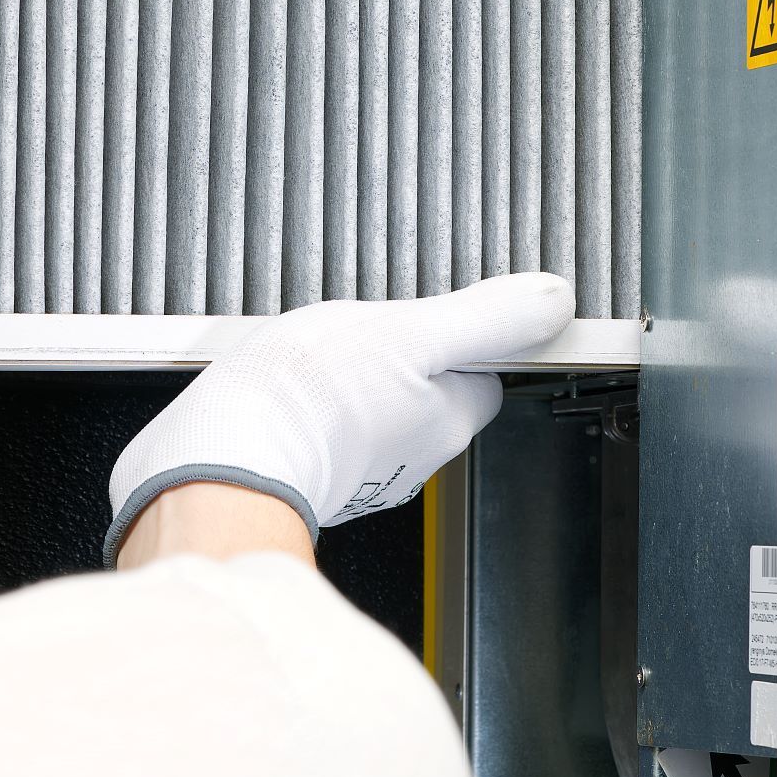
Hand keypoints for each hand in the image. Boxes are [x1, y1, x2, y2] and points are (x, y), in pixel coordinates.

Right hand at [104, 274, 576, 564]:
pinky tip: (291, 386)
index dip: (466, 341)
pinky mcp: (307, 474)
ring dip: (360, 383)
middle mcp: (412, 458)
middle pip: (432, 395)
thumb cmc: (313, 398)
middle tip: (369, 328)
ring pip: (378, 412)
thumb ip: (487, 318)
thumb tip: (555, 302)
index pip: (483, 377)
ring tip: (323, 355)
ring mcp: (359, 473)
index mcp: (446, 420)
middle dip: (409, 360)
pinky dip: (318, 407)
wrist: (221, 456)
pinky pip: (328, 429)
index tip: (436, 318)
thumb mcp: (412, 333)